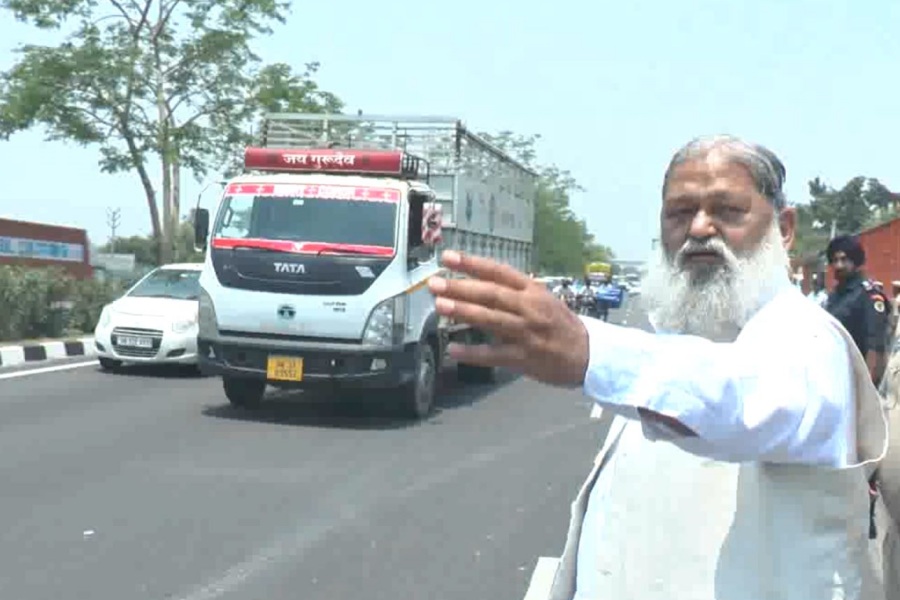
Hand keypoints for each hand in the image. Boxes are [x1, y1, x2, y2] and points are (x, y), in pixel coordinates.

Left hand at [427, 250, 589, 386]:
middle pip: (491, 294)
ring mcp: (526, 333)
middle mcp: (529, 308)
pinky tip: (453, 349)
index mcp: (533, 291)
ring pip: (491, 320)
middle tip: (435, 283)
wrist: (589, 355)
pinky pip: (494, 355)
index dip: (472, 263)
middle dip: (461, 288)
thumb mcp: (545, 299)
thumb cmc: (562, 325)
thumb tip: (484, 280)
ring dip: (464, 312)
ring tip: (440, 306)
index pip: (499, 272)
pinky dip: (473, 353)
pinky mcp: (524, 358)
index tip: (448, 258)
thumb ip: (516, 291)